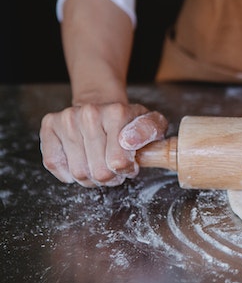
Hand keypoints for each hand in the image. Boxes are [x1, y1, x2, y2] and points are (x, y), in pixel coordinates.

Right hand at [40, 103, 167, 186]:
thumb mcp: (152, 124)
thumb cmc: (128, 121)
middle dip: (110, 177)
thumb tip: (129, 141)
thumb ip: (149, 131)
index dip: (126, 170)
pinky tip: (81, 163)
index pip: (119, 162)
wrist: (101, 105)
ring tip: (99, 165)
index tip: (130, 164)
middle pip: (98, 171)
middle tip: (114, 169)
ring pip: (78, 172)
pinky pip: (54, 164)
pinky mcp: (49, 126)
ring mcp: (67, 119)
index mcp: (116, 113)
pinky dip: (68, 173)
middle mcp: (89, 113)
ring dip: (91, 178)